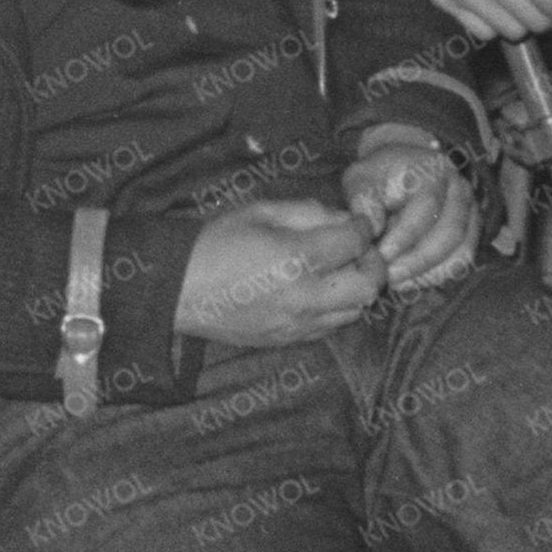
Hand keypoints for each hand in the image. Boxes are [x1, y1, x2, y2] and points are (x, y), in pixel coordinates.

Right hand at [180, 195, 386, 346]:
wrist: (179, 289)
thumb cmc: (216, 242)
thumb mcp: (260, 211)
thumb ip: (308, 211)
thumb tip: (343, 219)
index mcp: (297, 257)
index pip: (355, 242)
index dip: (362, 227)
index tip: (357, 222)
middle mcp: (306, 295)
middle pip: (369, 285)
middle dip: (372, 263)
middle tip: (357, 251)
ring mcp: (299, 323)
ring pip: (355, 311)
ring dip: (355, 288)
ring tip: (338, 272)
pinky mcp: (289, 340)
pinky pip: (331, 327)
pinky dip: (336, 308)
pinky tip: (318, 292)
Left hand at [338, 133, 480, 296]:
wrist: (400, 174)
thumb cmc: (378, 178)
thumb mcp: (362, 179)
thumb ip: (364, 199)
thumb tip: (373, 227)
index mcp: (435, 170)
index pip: (427, 204)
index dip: (406, 234)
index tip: (383, 254)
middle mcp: (460, 190)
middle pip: (451, 231)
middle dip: (419, 260)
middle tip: (389, 276)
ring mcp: (471, 213)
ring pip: (462, 250)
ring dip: (430, 272)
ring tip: (398, 282)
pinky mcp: (471, 233)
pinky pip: (462, 261)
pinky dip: (438, 276)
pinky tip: (411, 283)